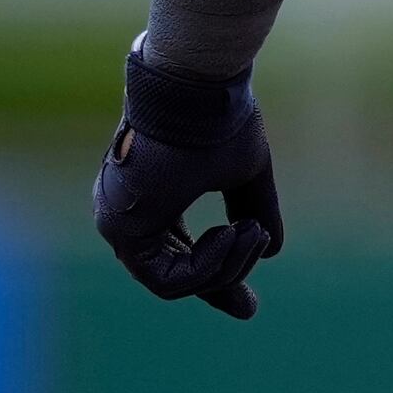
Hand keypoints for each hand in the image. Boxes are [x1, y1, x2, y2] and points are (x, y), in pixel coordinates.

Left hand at [94, 42, 283, 319]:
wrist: (194, 86)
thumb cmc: (216, 117)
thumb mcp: (242, 170)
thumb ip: (252, 208)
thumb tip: (272, 248)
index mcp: (153, 196)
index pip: (181, 253)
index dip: (217, 275)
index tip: (249, 303)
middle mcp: (130, 213)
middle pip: (176, 272)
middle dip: (219, 285)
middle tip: (250, 306)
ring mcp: (120, 224)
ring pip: (174, 280)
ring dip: (223, 267)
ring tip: (252, 233)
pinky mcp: (122, 230)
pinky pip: (167, 278)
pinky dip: (206, 267)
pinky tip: (232, 233)